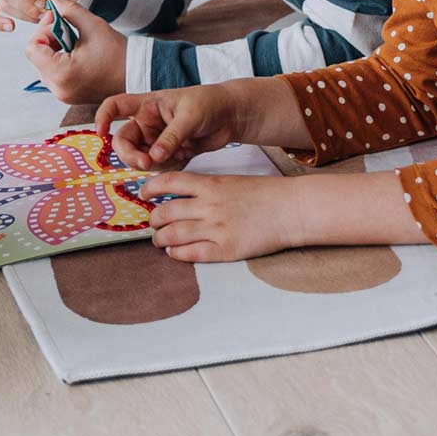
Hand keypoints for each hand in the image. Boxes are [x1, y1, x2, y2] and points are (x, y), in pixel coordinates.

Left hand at [22, 0, 126, 102]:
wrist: (138, 75)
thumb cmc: (118, 53)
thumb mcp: (93, 26)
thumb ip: (70, 10)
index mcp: (61, 74)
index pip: (32, 49)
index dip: (42, 30)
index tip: (59, 21)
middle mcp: (58, 89)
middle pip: (35, 57)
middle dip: (47, 38)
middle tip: (66, 26)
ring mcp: (62, 95)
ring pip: (43, 65)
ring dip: (53, 48)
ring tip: (73, 39)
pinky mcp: (68, 95)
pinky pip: (53, 74)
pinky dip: (59, 60)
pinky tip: (76, 51)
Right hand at [95, 83, 249, 170]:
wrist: (232, 115)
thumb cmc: (210, 103)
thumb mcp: (190, 117)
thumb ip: (171, 137)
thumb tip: (153, 157)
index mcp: (147, 105)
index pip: (115, 106)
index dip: (102, 117)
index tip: (101, 132)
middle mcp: (147, 123)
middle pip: (124, 142)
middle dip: (132, 156)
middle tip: (147, 163)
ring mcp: (157, 140)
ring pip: (142, 159)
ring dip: (157, 162)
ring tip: (180, 152)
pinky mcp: (169, 154)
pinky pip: (160, 167)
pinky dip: (171, 166)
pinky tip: (187, 154)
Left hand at [143, 172, 305, 261]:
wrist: (293, 208)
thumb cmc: (267, 194)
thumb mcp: (233, 181)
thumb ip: (208, 189)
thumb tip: (185, 197)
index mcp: (211, 184)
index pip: (169, 181)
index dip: (150, 187)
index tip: (143, 194)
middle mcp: (209, 205)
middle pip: (166, 212)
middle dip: (154, 220)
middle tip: (153, 224)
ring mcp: (217, 228)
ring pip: (174, 234)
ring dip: (160, 239)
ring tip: (159, 241)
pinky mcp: (226, 249)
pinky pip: (192, 253)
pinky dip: (177, 253)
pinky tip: (175, 252)